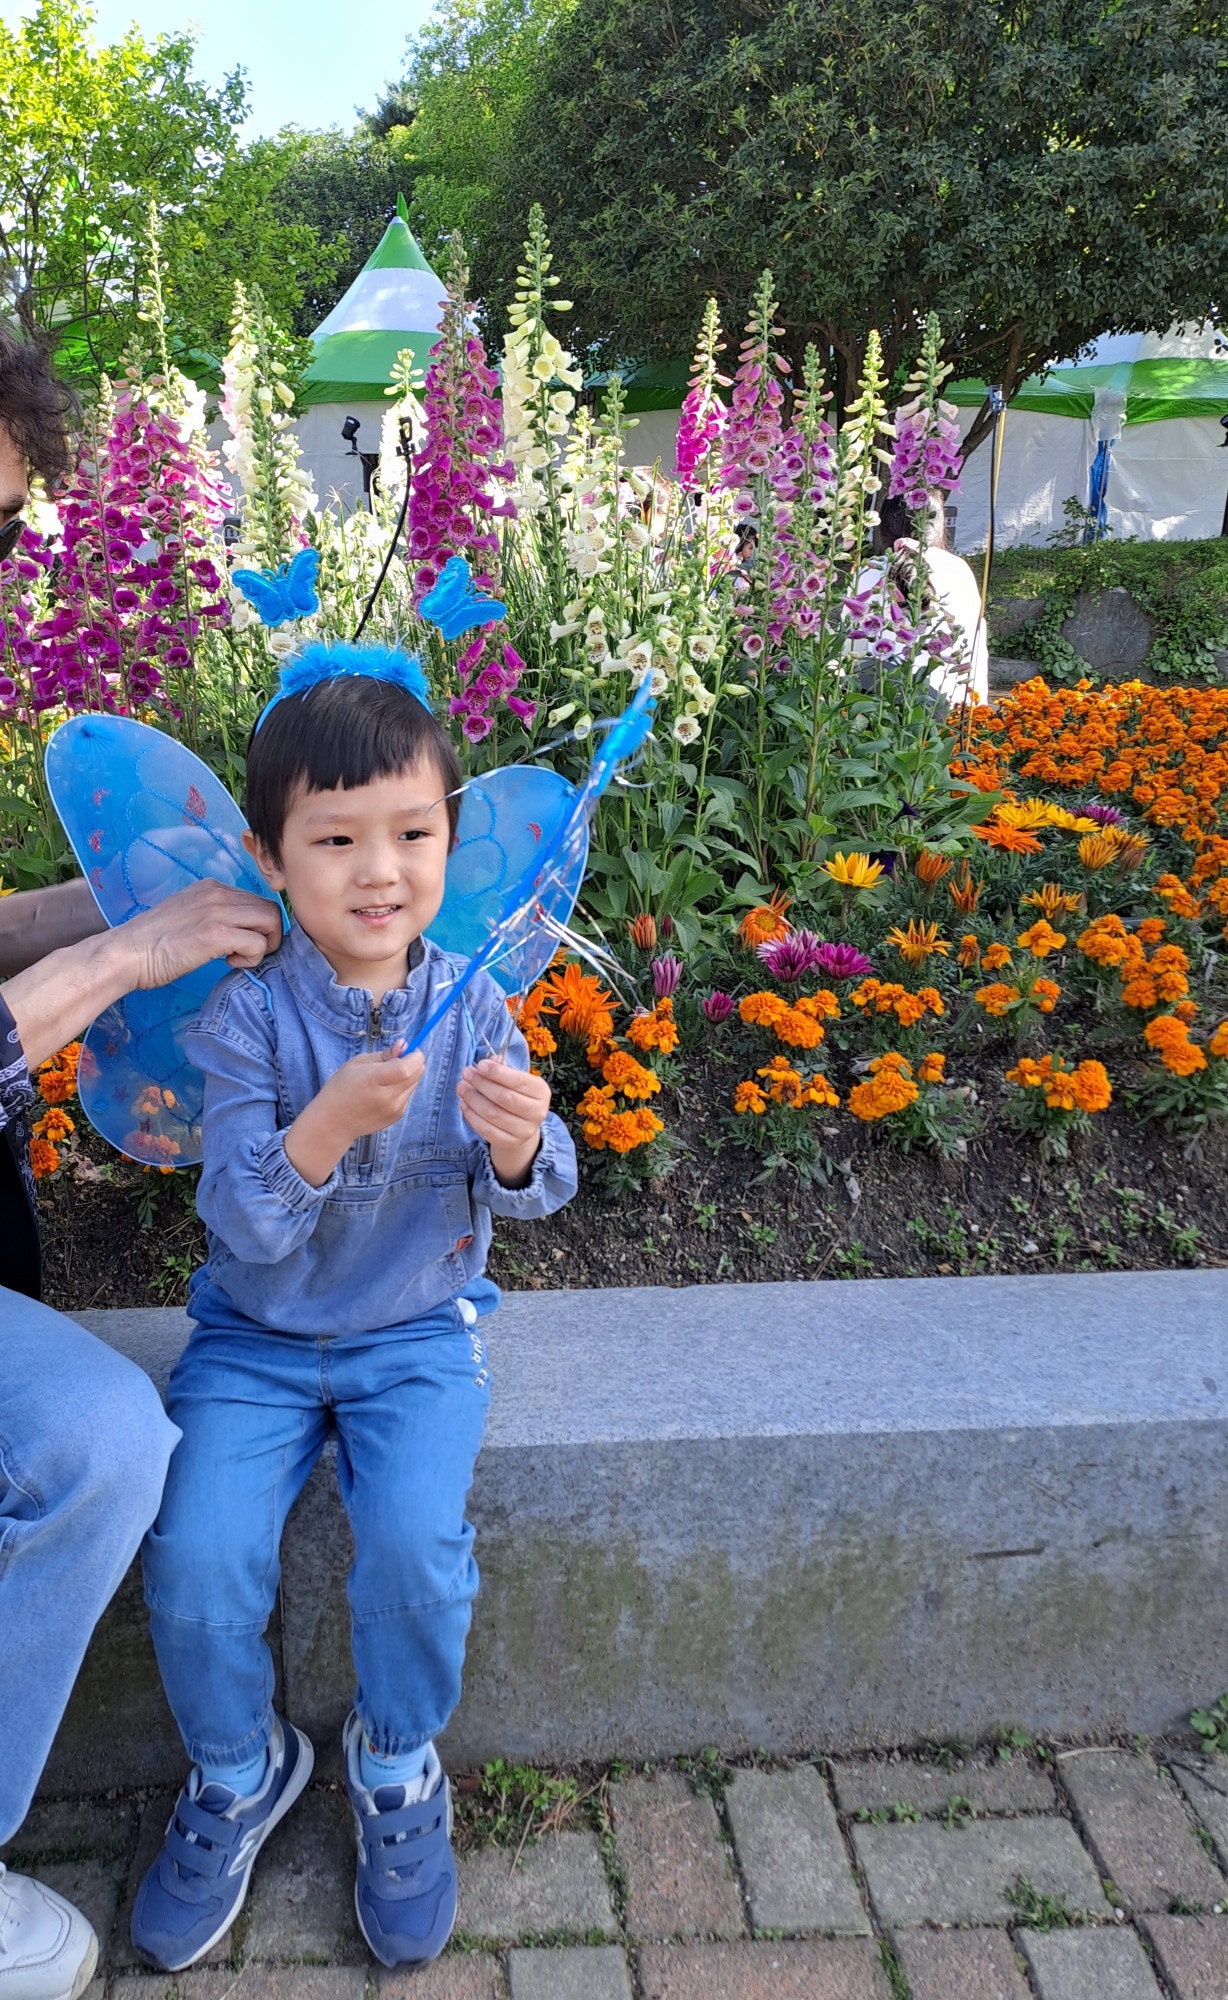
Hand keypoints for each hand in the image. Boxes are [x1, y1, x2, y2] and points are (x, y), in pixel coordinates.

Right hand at [121, 881, 283, 989]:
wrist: (126, 954)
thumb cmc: (152, 944)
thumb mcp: (187, 917)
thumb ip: (214, 916)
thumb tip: (240, 930)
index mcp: (211, 888)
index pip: (256, 900)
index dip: (257, 925)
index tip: (240, 942)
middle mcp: (217, 893)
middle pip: (270, 909)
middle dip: (267, 935)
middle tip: (245, 953)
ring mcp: (217, 911)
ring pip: (271, 922)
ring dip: (263, 946)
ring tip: (237, 958)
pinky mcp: (216, 933)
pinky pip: (259, 943)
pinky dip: (252, 958)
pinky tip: (228, 963)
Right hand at [284, 1041, 425, 1186]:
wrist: (333, 1122)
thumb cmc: (342, 1088)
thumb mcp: (357, 1063)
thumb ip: (384, 1054)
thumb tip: (404, 1045)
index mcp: (373, 1080)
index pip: (408, 1067)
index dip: (414, 1055)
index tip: (410, 1049)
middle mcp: (387, 1097)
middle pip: (416, 1074)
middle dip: (413, 1063)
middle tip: (397, 1060)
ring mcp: (394, 1109)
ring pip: (414, 1084)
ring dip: (407, 1076)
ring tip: (384, 1079)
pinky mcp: (397, 1116)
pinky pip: (408, 1095)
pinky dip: (401, 1089)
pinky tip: (383, 1092)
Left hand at [458, 1057, 550, 1186]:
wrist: (521, 1127)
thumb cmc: (516, 1095)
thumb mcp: (515, 1080)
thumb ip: (503, 1069)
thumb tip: (489, 1061)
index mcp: (541, 1091)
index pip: (518, 1081)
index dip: (497, 1072)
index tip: (479, 1065)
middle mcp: (537, 1112)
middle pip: (504, 1097)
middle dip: (482, 1084)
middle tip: (466, 1074)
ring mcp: (525, 1130)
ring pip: (493, 1114)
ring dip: (473, 1099)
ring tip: (461, 1088)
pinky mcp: (510, 1143)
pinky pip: (487, 1130)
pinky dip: (472, 1117)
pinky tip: (464, 1105)